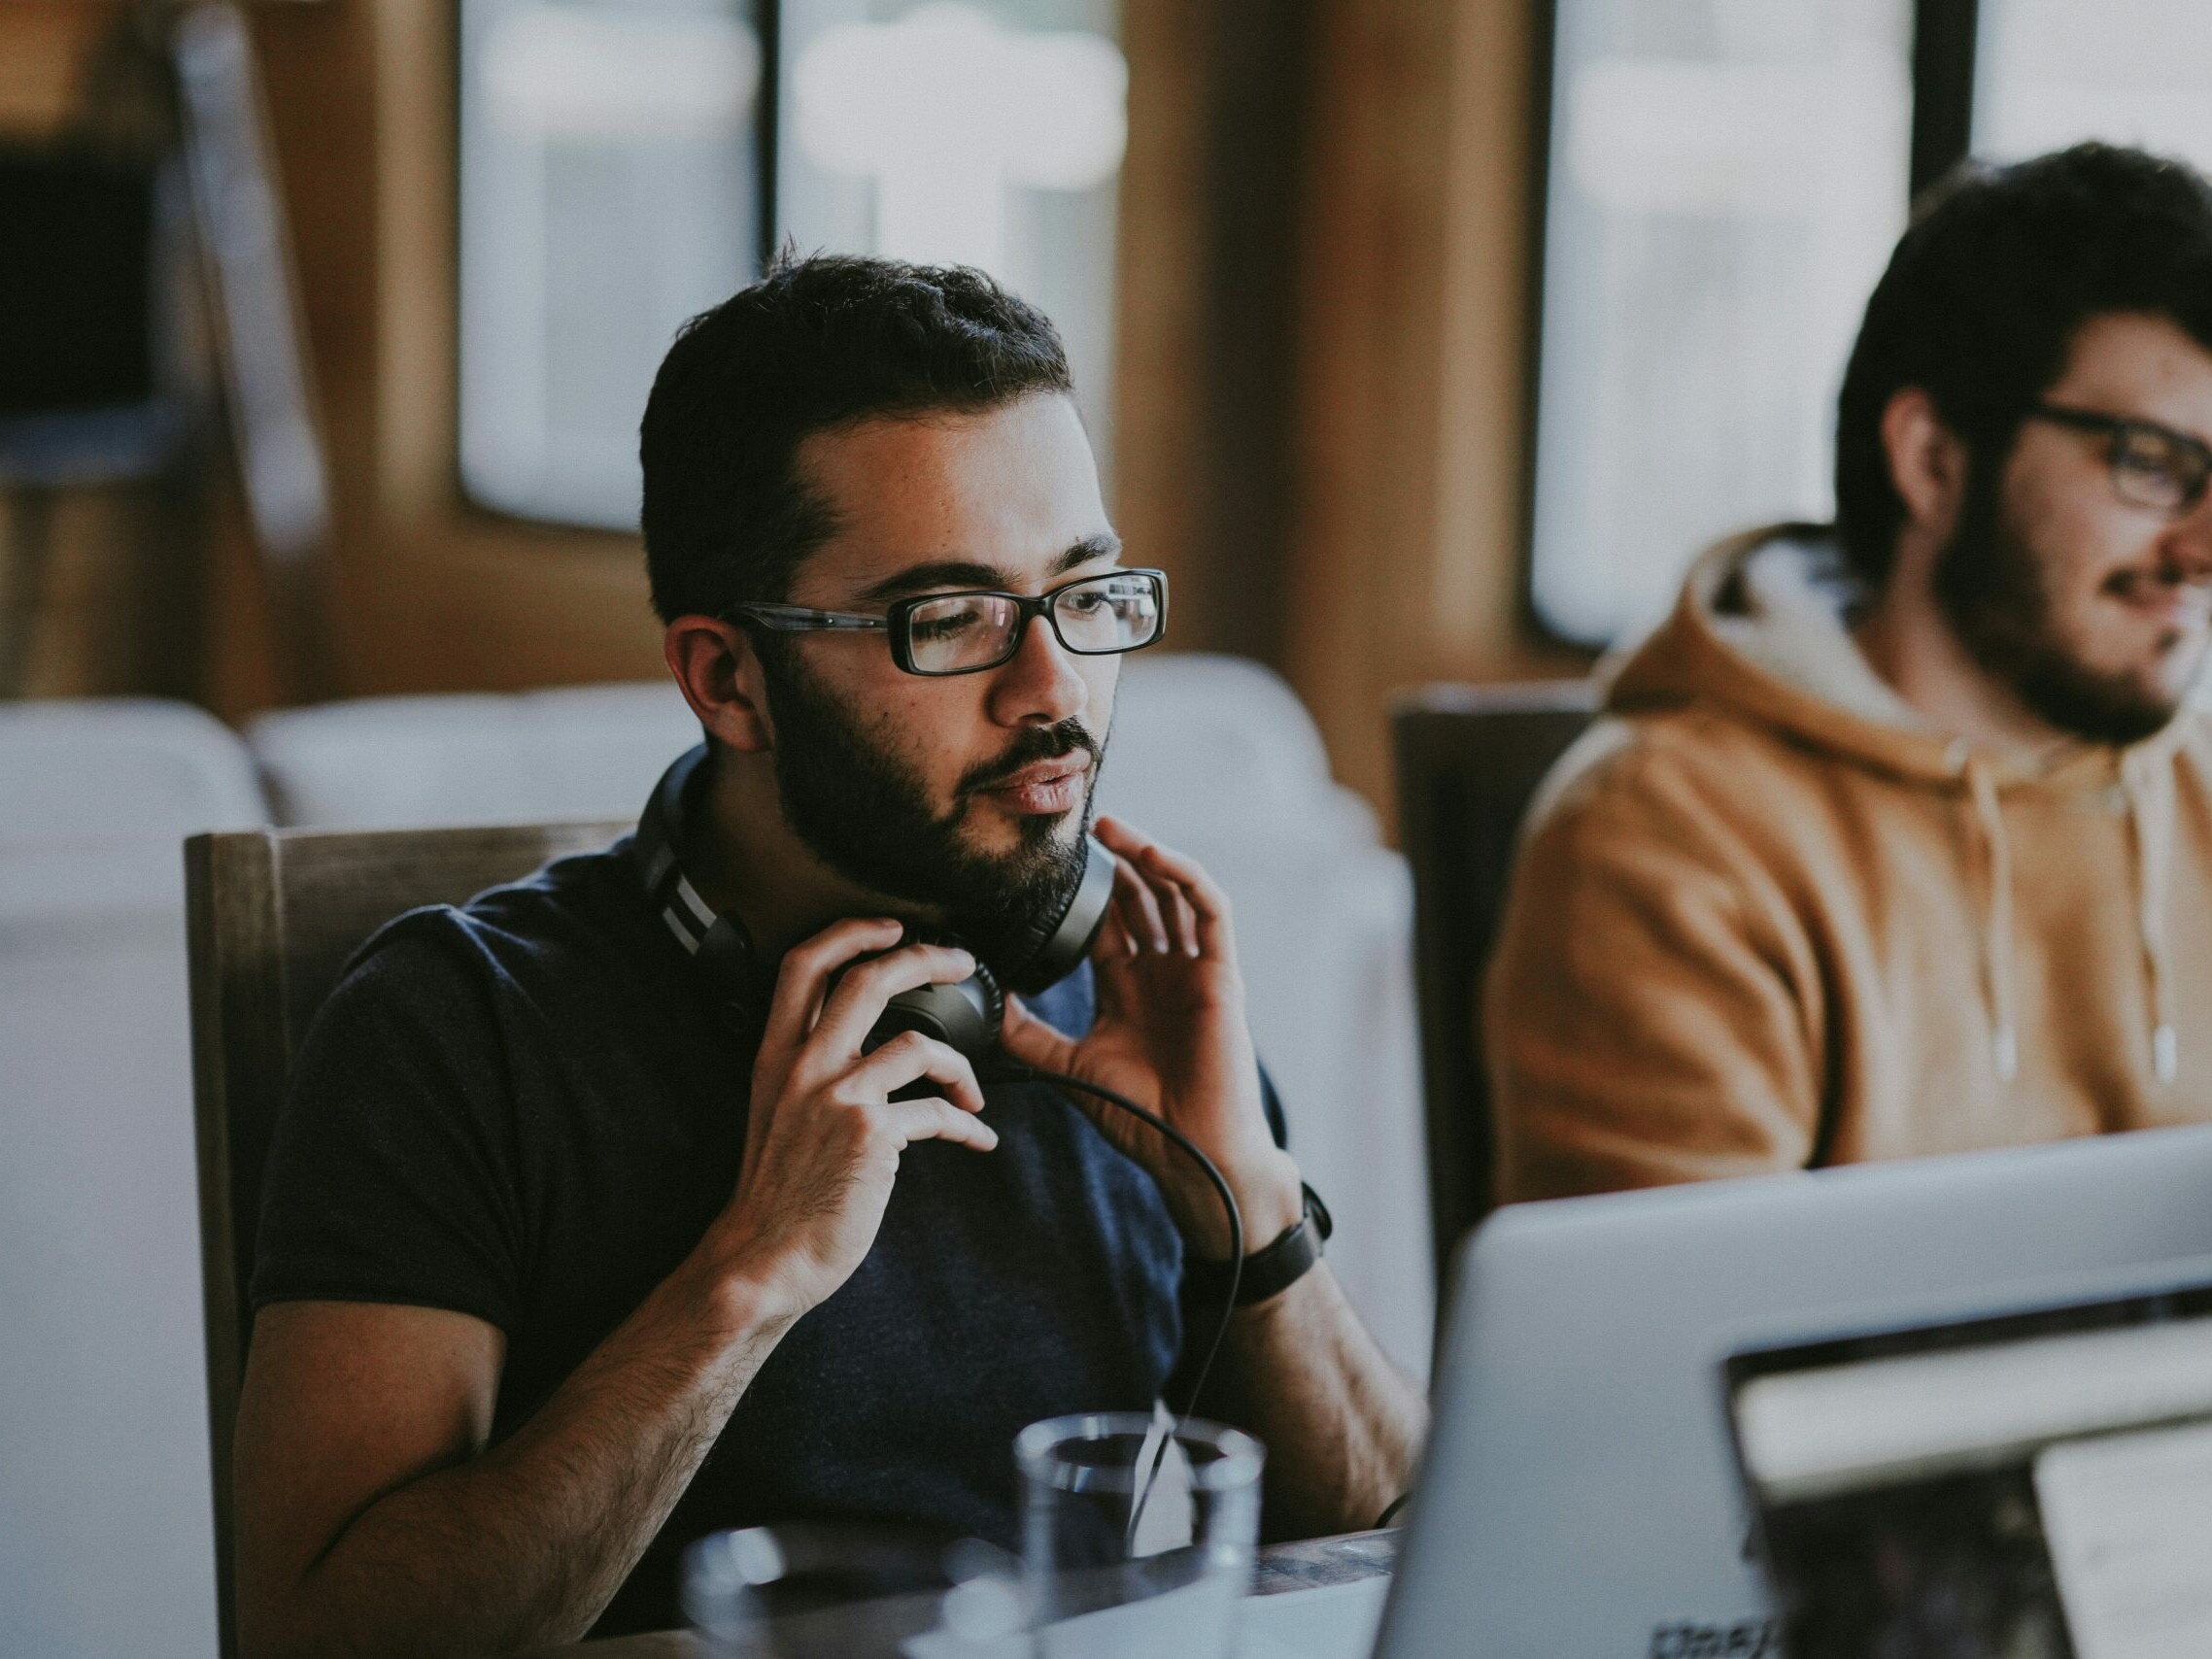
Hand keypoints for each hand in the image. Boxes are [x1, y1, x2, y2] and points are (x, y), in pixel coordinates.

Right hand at [699, 919, 996, 1322]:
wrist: (764, 1258)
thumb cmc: (777, 1193)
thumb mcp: (776, 1113)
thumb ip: (811, 1073)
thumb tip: (867, 1051)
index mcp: (777, 1056)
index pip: (803, 965)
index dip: (850, 932)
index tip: (891, 926)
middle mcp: (803, 1067)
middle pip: (867, 979)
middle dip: (925, 957)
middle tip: (960, 962)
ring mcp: (837, 1097)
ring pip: (918, 1043)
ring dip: (963, 1066)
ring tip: (975, 1091)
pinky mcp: (870, 1135)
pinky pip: (937, 1113)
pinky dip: (967, 1125)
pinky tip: (978, 1139)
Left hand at [999, 816, 1302, 1259]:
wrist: (1191, 1151)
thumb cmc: (1140, 1116)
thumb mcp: (1068, 1066)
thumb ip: (1028, 1033)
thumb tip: (986, 1003)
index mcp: (1128, 988)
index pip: (1107, 922)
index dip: (1084, 889)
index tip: (1049, 861)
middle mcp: (1162, 971)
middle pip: (1140, 898)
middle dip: (1113, 861)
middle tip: (1080, 828)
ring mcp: (1193, 969)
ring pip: (1174, 893)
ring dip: (1146, 856)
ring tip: (1110, 828)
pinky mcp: (1222, 973)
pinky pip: (1211, 910)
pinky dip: (1186, 877)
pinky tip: (1154, 856)